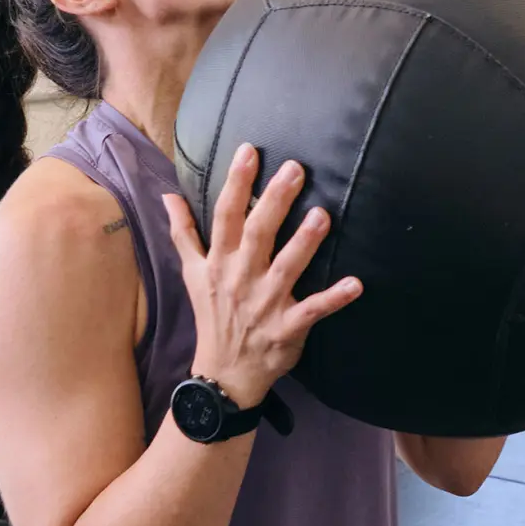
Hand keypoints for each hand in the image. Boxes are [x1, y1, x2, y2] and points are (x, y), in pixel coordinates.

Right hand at [163, 144, 362, 409]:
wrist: (223, 374)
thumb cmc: (213, 316)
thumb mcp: (191, 274)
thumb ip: (183, 232)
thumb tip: (168, 195)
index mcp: (219, 262)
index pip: (226, 215)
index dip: (236, 183)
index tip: (250, 151)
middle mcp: (240, 278)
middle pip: (256, 233)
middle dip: (274, 201)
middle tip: (295, 169)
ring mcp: (264, 303)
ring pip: (286, 268)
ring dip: (304, 242)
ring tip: (322, 215)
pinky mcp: (287, 328)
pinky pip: (312, 311)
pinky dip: (334, 299)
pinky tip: (356, 284)